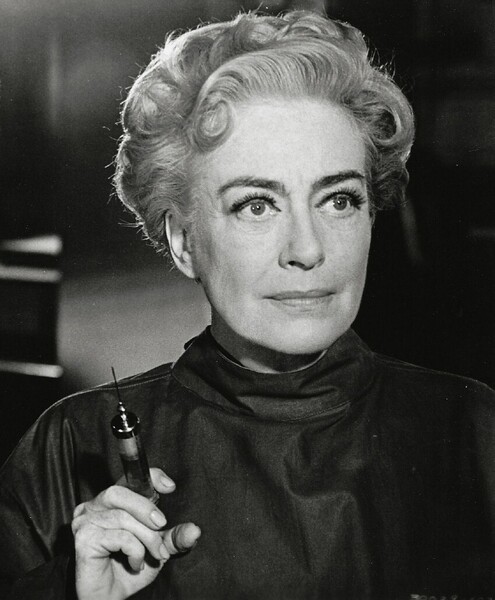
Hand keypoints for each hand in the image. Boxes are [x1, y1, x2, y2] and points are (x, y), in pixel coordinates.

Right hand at [71, 468, 200, 599]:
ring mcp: (86, 521)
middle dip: (146, 508)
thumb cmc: (129, 569)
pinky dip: (134, 550)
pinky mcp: (84, 539)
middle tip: (162, 526)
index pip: (129, 477)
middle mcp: (94, 506)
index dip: (150, 477)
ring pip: (123, 517)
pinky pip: (118, 536)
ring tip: (156, 554)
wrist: (109, 599)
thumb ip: (174, 537)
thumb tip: (194, 530)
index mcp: (112, 502)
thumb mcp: (158, 549)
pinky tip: (136, 563)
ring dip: (147, 537)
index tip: (170, 487)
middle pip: (119, 492)